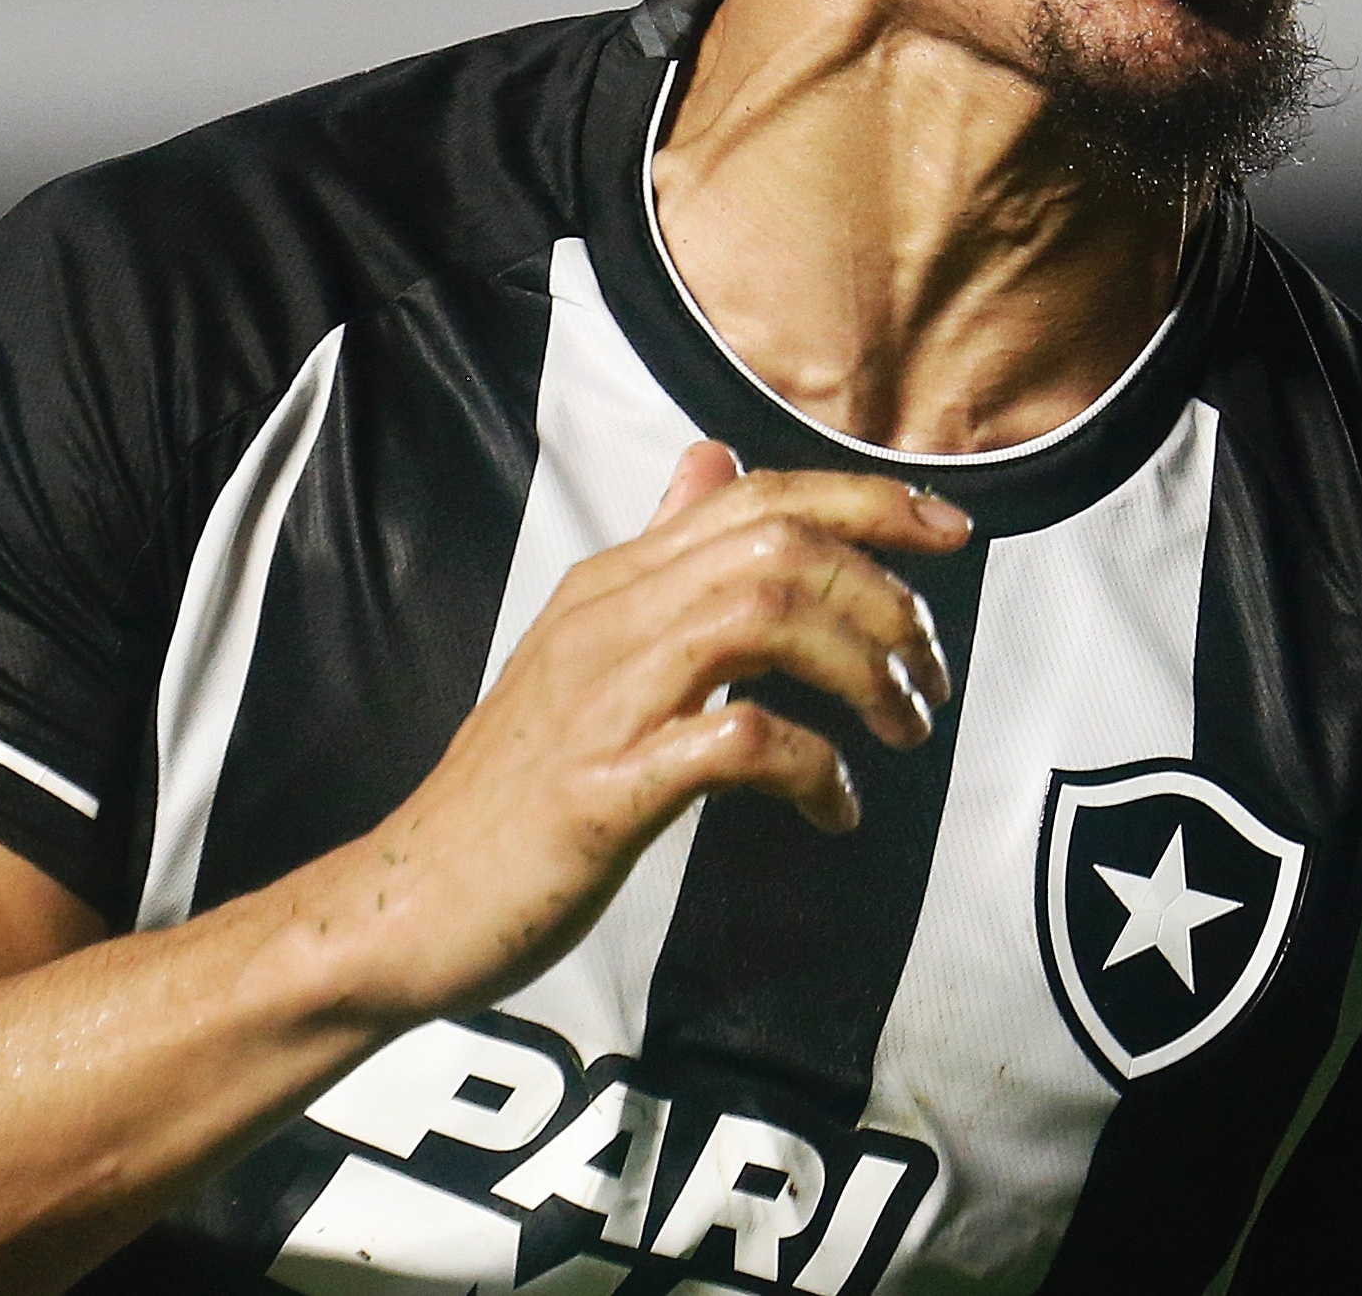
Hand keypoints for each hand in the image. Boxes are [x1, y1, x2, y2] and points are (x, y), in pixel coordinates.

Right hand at [332, 440, 968, 1020]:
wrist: (409, 897)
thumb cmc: (517, 783)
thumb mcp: (589, 645)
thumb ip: (662, 556)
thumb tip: (715, 463)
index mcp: (616, 581)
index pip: (757, 495)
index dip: (867, 500)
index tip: (951, 530)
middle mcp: (611, 616)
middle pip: (779, 545)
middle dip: (884, 594)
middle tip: (929, 672)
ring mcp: (605, 697)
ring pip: (765, 616)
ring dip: (860, 665)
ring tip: (901, 727)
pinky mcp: (605, 785)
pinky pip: (736, 742)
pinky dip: (812, 767)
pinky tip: (835, 808)